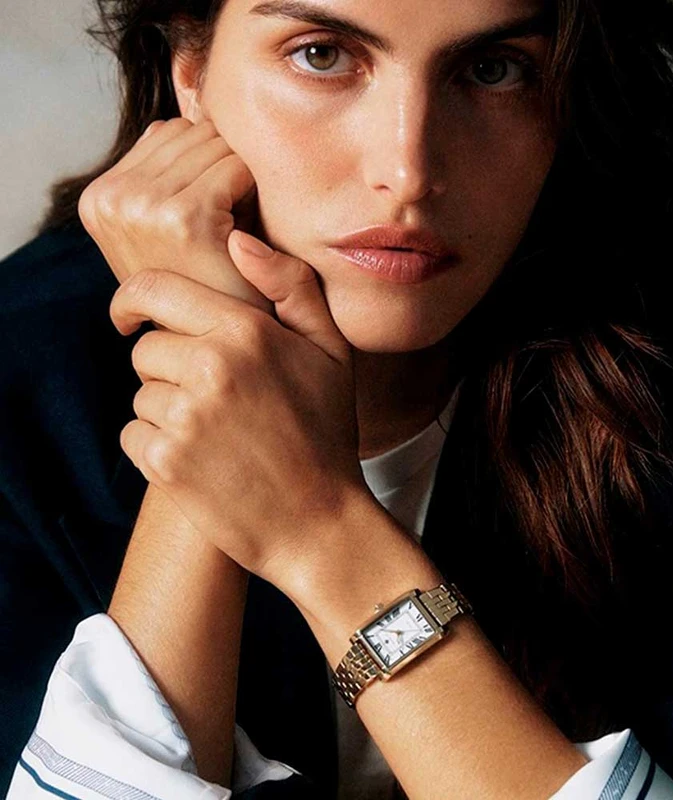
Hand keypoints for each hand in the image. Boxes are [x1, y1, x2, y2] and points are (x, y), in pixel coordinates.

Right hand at [78, 117, 273, 314]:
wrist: (226, 340)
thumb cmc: (207, 282)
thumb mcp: (168, 226)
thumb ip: (167, 172)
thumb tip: (180, 123)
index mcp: (99, 197)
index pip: (170, 131)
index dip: (206, 167)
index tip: (209, 216)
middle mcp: (111, 197)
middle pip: (194, 132)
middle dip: (221, 169)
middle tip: (224, 225)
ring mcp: (141, 206)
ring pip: (216, 145)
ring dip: (237, 181)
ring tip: (230, 230)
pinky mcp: (182, 218)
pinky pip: (235, 168)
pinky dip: (252, 194)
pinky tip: (242, 232)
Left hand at [108, 256, 367, 590]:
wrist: (319, 522)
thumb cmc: (327, 432)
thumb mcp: (331, 351)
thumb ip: (291, 286)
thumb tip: (237, 237)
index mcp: (247, 331)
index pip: (154, 290)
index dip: (133, 298)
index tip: (130, 312)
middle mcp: (211, 367)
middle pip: (147, 347)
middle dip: (170, 366)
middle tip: (216, 396)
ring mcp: (185, 417)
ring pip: (142, 393)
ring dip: (168, 408)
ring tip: (219, 432)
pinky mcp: (165, 462)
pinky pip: (134, 434)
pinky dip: (158, 445)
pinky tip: (202, 458)